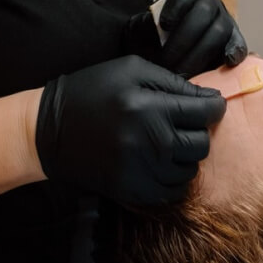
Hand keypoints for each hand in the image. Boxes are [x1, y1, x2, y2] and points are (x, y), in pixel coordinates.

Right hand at [35, 55, 226, 204]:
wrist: (50, 130)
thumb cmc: (92, 90)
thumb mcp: (131, 70)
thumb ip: (173, 81)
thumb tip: (209, 97)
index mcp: (149, 107)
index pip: (205, 112)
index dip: (213, 106)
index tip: (208, 104)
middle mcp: (150, 142)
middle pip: (201, 143)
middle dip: (199, 130)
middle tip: (182, 122)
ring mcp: (141, 171)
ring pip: (191, 169)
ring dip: (186, 155)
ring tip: (168, 141)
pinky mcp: (132, 191)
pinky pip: (173, 191)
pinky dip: (173, 177)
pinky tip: (160, 162)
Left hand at [154, 0, 247, 76]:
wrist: (161, 57)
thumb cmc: (149, 39)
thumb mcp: (141, 28)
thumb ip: (146, 24)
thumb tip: (156, 26)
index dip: (179, 1)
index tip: (164, 25)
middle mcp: (209, 1)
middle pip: (205, 11)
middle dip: (184, 38)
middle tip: (166, 61)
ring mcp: (224, 20)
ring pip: (220, 30)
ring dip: (198, 54)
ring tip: (180, 72)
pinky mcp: (233, 41)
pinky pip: (239, 44)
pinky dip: (235, 51)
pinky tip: (227, 62)